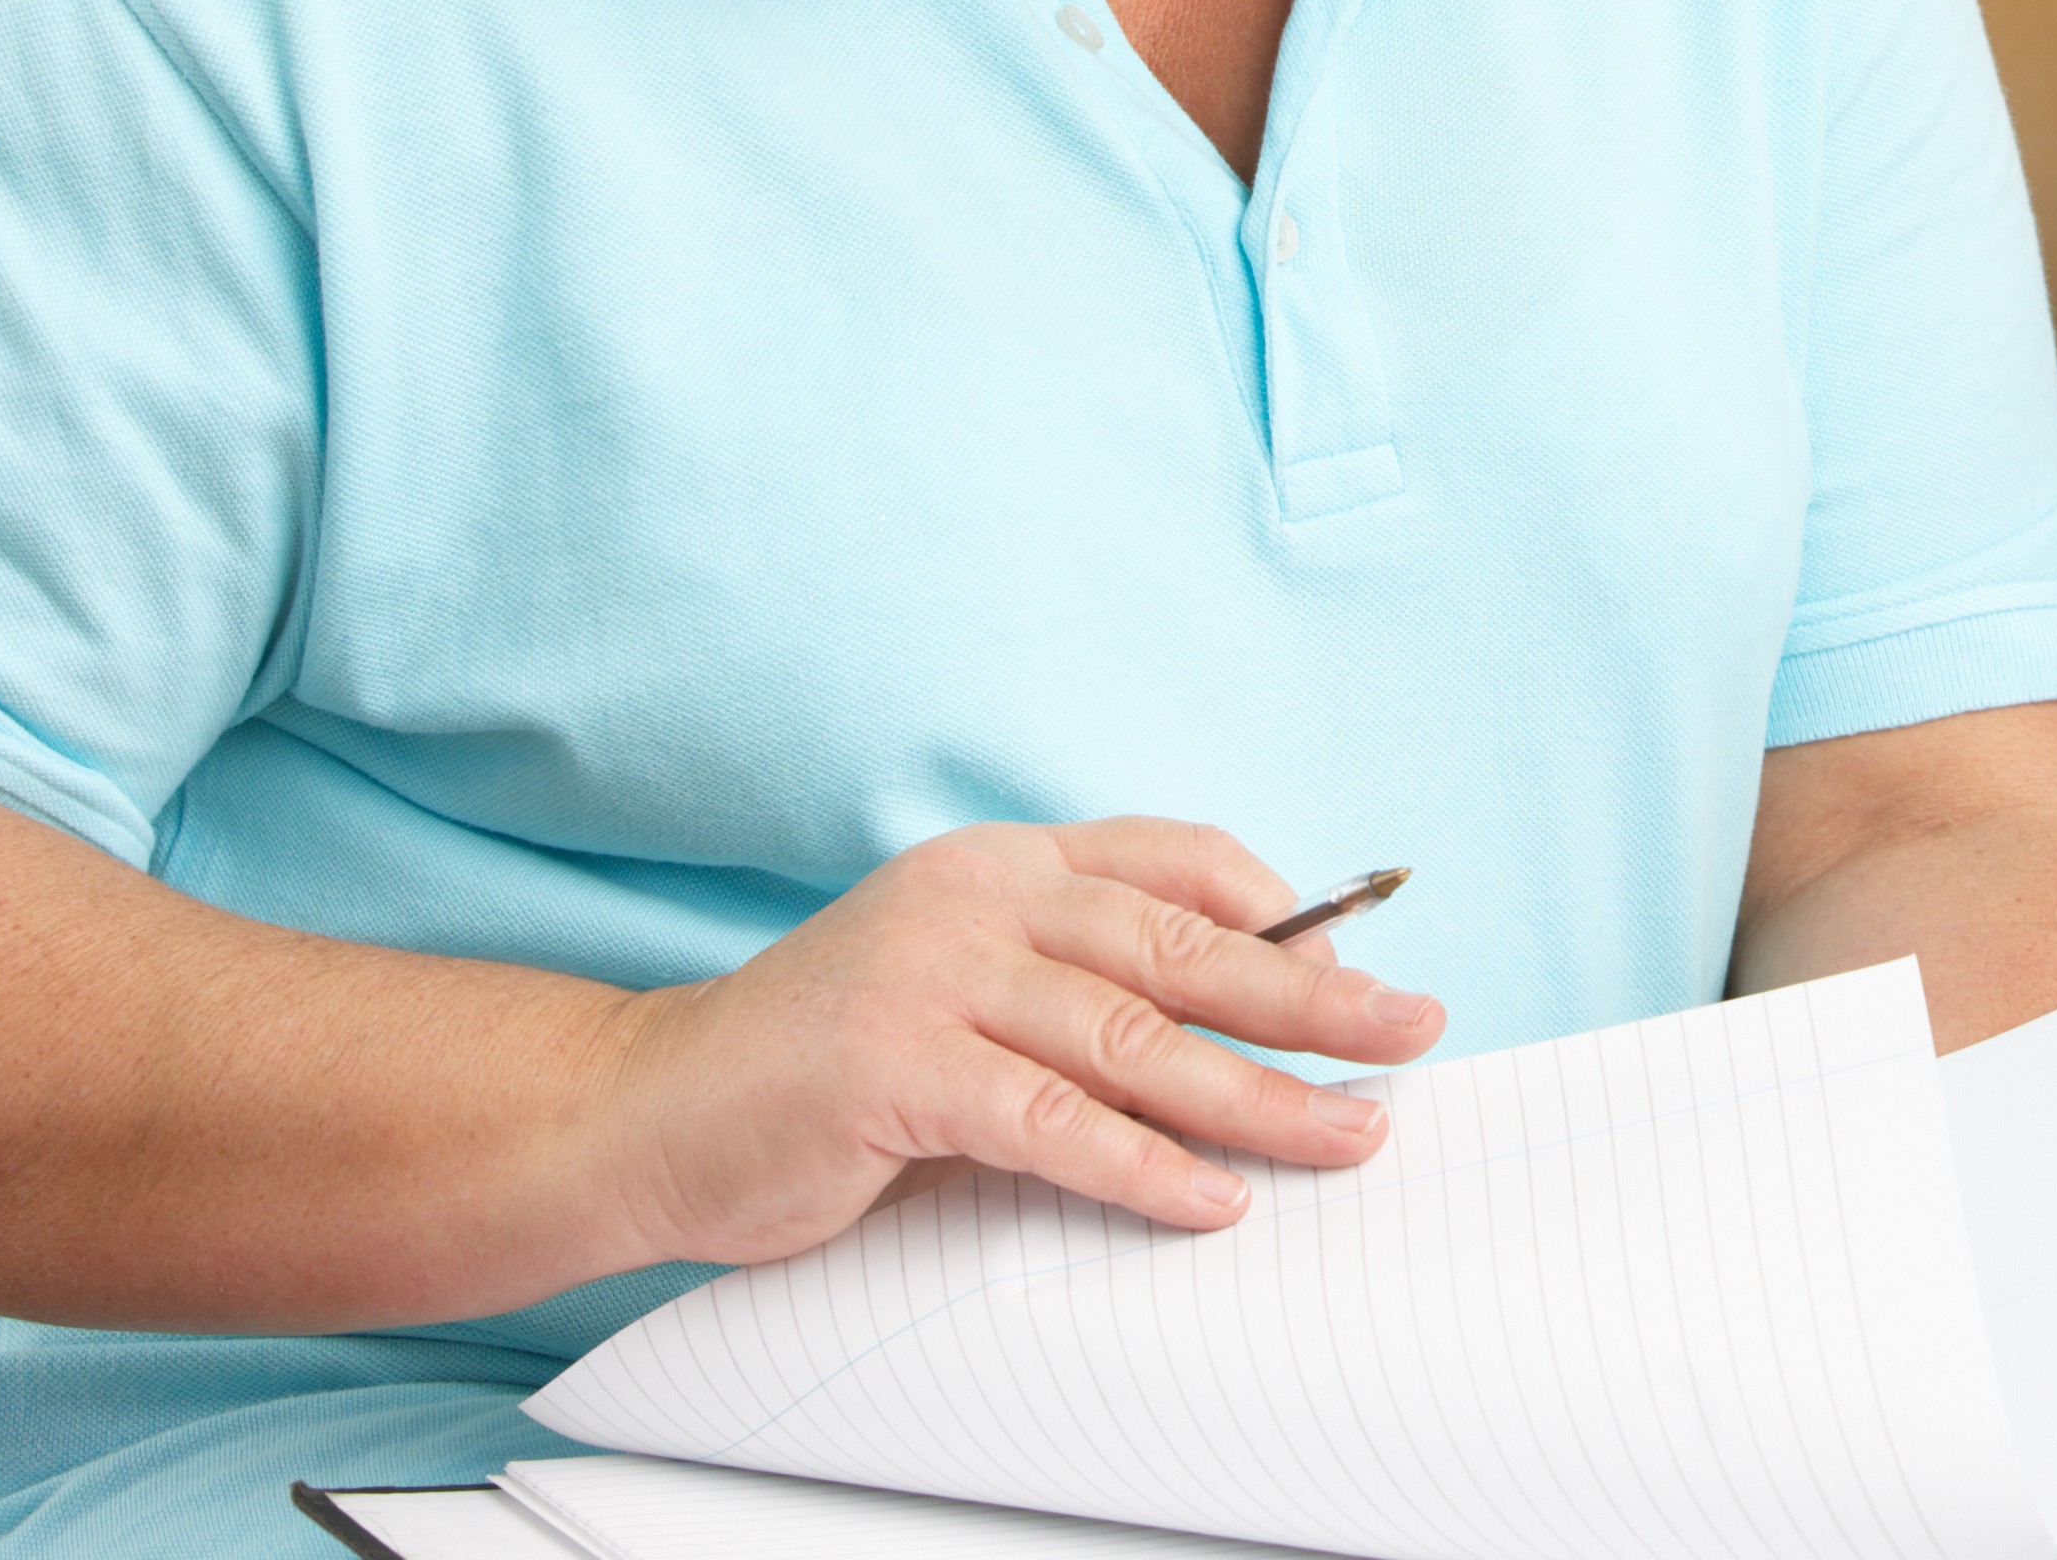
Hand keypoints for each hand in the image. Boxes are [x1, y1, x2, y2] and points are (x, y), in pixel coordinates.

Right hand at [578, 818, 1446, 1270]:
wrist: (642, 1112)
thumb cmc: (821, 1066)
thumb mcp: (962, 993)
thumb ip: (1074, 998)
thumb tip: (1238, 1043)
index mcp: (1003, 863)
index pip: (1176, 858)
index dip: (1282, 909)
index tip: (1363, 964)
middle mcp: (977, 897)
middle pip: (1185, 942)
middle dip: (1317, 994)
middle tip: (1414, 1033)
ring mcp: (932, 975)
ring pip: (1135, 1037)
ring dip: (1259, 1095)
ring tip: (1347, 1134)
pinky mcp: (893, 1068)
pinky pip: (1049, 1120)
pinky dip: (1143, 1164)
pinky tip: (1211, 1197)